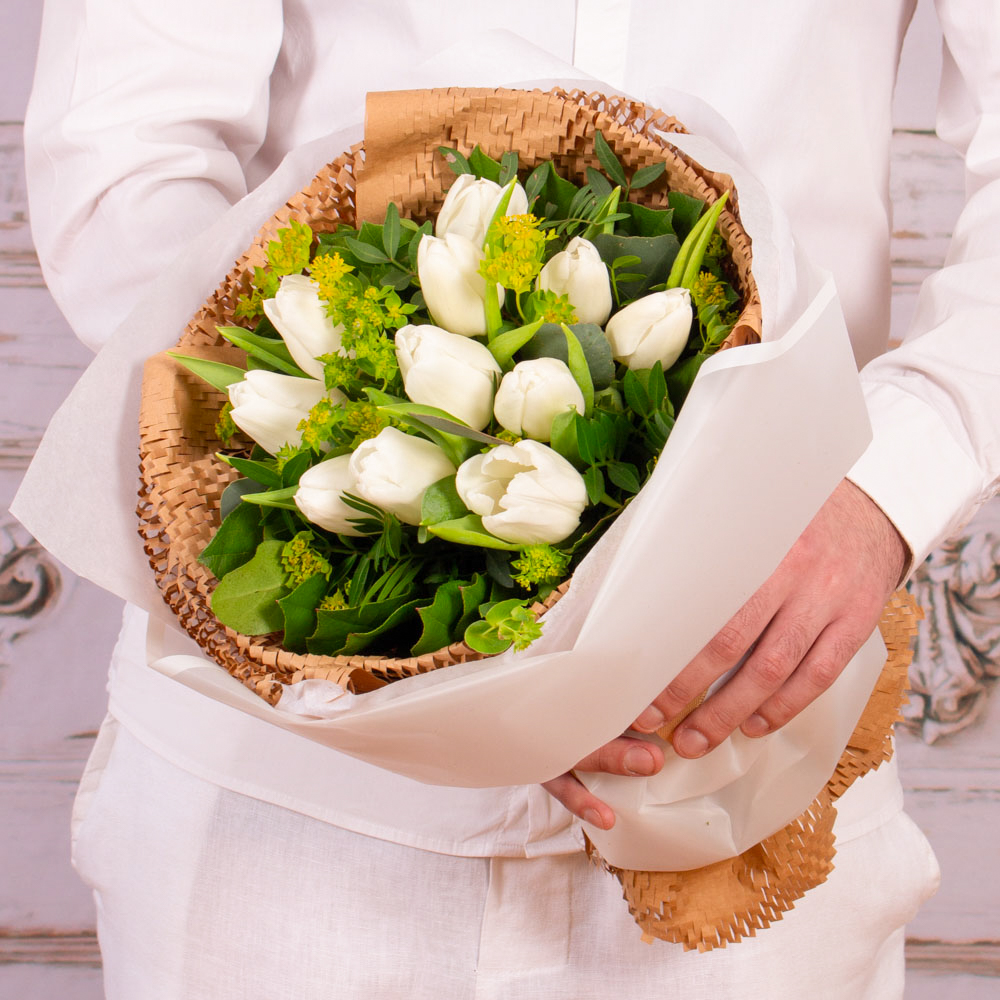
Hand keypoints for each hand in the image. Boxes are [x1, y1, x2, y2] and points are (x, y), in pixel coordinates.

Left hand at [542, 480, 907, 828]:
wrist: (876, 507)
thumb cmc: (793, 514)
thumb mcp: (749, 514)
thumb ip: (705, 544)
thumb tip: (642, 584)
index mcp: (756, 540)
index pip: (702, 605)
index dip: (668, 651)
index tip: (637, 682)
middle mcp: (795, 569)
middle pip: (733, 644)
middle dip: (690, 691)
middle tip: (656, 722)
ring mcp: (830, 597)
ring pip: (775, 669)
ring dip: (732, 711)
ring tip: (698, 739)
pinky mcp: (858, 620)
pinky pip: (819, 675)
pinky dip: (785, 706)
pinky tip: (755, 724)